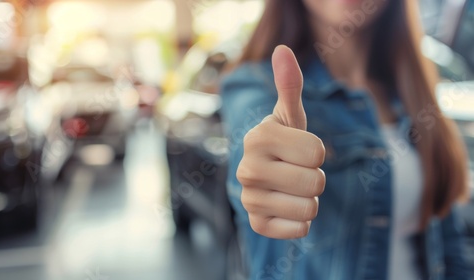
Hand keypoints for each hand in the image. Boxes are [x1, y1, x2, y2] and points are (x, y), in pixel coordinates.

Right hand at [237, 45, 325, 238]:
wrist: (265, 174)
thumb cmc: (284, 142)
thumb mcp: (290, 115)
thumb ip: (289, 85)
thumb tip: (283, 50)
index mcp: (258, 137)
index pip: (318, 152)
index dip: (317, 152)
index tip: (299, 149)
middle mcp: (247, 169)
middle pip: (316, 183)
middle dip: (315, 177)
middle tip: (297, 170)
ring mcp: (248, 199)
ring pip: (310, 208)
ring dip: (309, 199)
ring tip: (291, 188)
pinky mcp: (256, 224)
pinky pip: (299, 230)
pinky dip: (301, 221)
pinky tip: (286, 207)